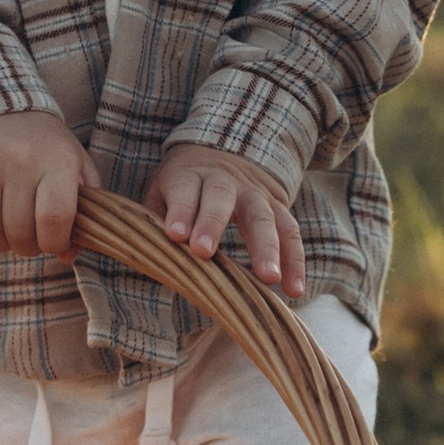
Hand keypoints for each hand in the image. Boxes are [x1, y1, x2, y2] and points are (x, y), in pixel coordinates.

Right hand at [0, 112, 94, 257]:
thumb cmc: (42, 144)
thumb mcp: (74, 164)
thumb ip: (81, 210)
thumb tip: (68, 255)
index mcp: (57, 160)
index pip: (55, 220)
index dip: (54, 244)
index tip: (52, 242)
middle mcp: (19, 159)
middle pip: (19, 232)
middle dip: (25, 246)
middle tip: (26, 238)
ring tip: (3, 231)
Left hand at [146, 143, 307, 298]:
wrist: (223, 155)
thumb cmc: (183, 188)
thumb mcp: (161, 194)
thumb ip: (155, 224)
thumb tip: (148, 265)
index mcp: (189, 175)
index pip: (184, 189)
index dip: (180, 210)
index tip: (174, 234)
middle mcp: (224, 180)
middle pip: (221, 198)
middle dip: (213, 223)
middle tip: (205, 253)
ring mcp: (254, 193)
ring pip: (263, 215)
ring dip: (266, 247)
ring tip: (268, 278)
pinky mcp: (278, 207)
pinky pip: (290, 232)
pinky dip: (294, 260)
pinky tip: (293, 289)